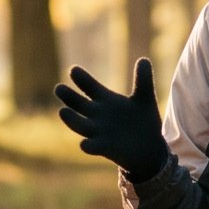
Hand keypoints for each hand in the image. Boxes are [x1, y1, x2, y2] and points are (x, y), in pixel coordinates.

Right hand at [54, 60, 168, 179]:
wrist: (149, 148)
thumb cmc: (144, 121)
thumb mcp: (145, 97)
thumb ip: (143, 79)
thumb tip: (143, 60)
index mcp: (105, 100)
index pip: (89, 86)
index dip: (81, 79)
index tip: (73, 70)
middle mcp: (97, 115)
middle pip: (78, 104)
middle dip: (68, 97)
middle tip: (59, 88)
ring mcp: (99, 132)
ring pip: (79, 125)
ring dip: (71, 119)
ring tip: (63, 111)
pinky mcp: (104, 148)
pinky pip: (92, 147)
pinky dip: (87, 145)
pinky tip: (84, 144)